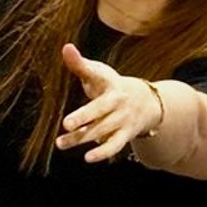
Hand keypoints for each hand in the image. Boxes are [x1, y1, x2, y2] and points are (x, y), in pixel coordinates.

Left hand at [57, 44, 162, 162]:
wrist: (146, 101)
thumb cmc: (112, 85)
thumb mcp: (99, 73)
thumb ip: (80, 64)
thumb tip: (65, 47)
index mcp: (110, 84)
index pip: (97, 79)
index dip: (86, 76)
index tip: (71, 72)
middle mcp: (118, 102)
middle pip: (99, 110)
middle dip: (83, 117)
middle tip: (65, 125)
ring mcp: (122, 120)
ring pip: (101, 130)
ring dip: (81, 138)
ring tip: (60, 144)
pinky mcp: (125, 135)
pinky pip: (114, 146)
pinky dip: (102, 153)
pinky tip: (87, 158)